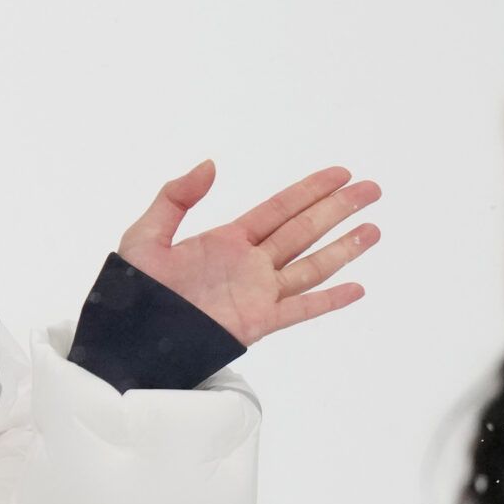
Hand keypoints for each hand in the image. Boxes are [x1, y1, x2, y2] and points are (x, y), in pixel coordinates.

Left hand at [115, 160, 380, 347]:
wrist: (129, 339)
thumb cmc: (132, 292)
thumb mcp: (146, 235)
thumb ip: (175, 197)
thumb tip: (210, 164)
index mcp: (225, 241)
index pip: (278, 209)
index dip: (309, 190)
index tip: (340, 174)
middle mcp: (248, 265)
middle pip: (303, 231)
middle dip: (337, 209)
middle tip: (372, 189)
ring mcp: (256, 294)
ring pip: (310, 266)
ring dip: (343, 248)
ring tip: (374, 229)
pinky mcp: (257, 323)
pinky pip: (300, 310)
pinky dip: (329, 300)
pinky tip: (357, 288)